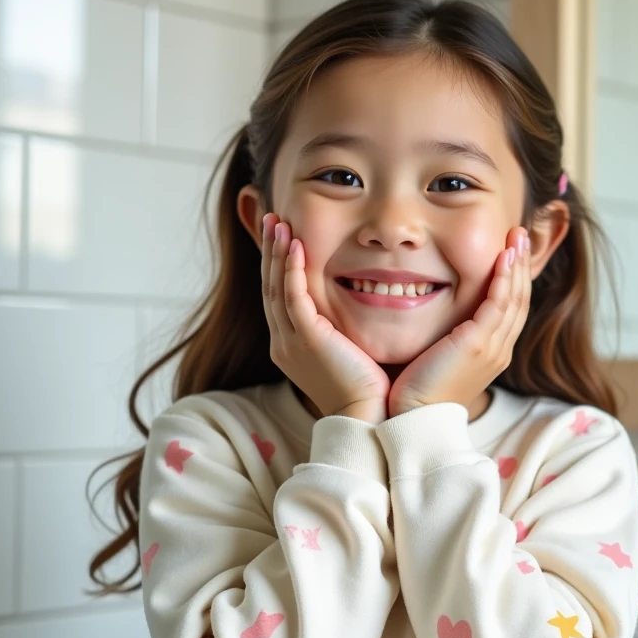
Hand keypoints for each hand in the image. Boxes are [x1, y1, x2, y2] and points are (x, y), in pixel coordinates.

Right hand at [261, 213, 389, 423]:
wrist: (367, 418)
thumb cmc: (367, 392)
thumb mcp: (349, 353)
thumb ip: (343, 330)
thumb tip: (358, 307)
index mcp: (291, 347)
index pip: (279, 297)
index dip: (278, 265)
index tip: (282, 237)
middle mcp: (284, 343)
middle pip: (270, 287)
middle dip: (270, 251)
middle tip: (272, 219)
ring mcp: (291, 342)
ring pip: (276, 287)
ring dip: (276, 252)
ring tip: (278, 221)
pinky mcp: (306, 340)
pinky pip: (292, 297)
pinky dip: (291, 269)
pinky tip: (294, 245)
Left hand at [388, 227, 530, 417]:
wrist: (412, 420)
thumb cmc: (414, 393)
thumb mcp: (436, 358)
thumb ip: (443, 337)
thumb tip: (435, 318)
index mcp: (491, 353)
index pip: (510, 309)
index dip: (513, 278)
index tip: (510, 251)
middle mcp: (498, 350)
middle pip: (520, 300)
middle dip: (522, 265)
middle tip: (521, 235)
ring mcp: (493, 348)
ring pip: (515, 298)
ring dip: (517, 264)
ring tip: (518, 236)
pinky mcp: (480, 344)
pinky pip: (500, 304)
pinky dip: (504, 278)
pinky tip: (504, 257)